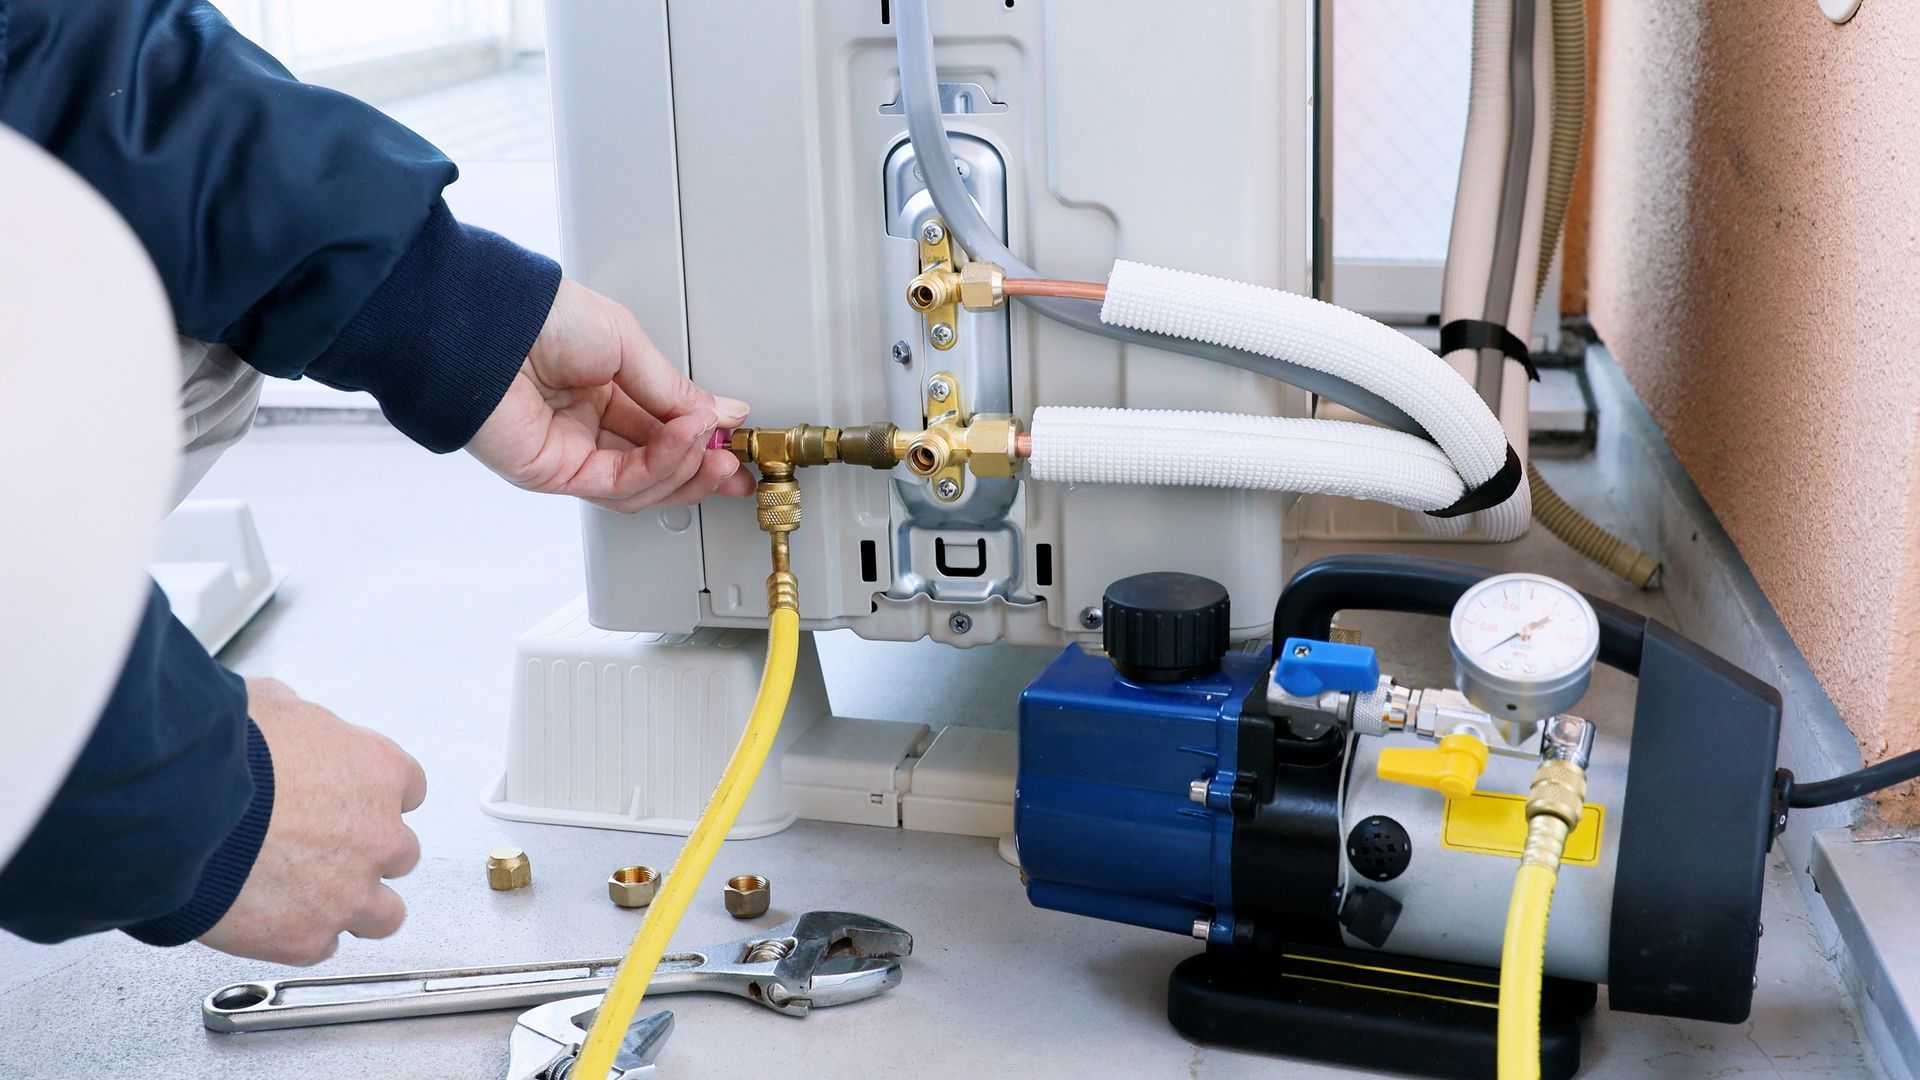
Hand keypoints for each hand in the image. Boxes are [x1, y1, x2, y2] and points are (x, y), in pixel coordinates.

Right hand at [198, 678, 426, 965]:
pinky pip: (324, 946)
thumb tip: (285, 715)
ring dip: (353, 904)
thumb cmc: (221, 755)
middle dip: (363, 852)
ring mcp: (349, 892)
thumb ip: (297, 720)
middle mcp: (379, 835)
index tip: (347, 805)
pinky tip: (275, 920)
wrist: (180, 810)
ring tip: (312, 896)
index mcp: (380, 772)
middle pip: (398, 852)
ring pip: (383, 913)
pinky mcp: (308, 937)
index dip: (370, 800)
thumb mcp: (270, 704)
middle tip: (321, 850)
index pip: (407, 791)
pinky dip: (302, 936)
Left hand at [466, 278, 754, 510]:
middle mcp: (586, 424)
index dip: (703, 439)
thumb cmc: (539, 317)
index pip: (663, 429)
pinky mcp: (555, 475)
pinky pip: (619, 484)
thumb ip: (673, 388)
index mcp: (602, 388)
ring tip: (713, 448)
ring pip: (642, 486)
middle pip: (656, 466)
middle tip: (735, 465)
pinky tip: (684, 443)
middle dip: (702, 470)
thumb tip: (721, 412)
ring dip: (687, 471)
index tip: (736, 440)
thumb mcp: (628, 342)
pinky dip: (660, 467)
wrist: (487, 326)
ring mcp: (571, 452)